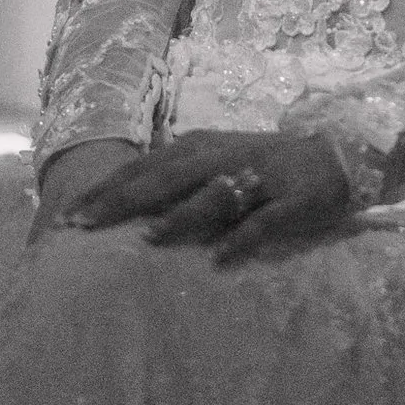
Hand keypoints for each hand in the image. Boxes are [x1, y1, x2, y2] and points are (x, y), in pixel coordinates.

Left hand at [48, 127, 352, 261]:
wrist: (336, 156)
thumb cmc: (261, 167)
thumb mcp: (212, 163)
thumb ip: (172, 183)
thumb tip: (116, 210)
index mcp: (199, 146)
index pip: (143, 167)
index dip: (107, 190)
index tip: (67, 216)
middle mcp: (223, 155)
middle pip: (167, 177)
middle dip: (125, 201)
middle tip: (85, 226)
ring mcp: (259, 177)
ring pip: (213, 195)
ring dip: (181, 217)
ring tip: (147, 240)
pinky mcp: (292, 201)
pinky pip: (265, 222)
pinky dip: (242, 238)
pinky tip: (221, 259)